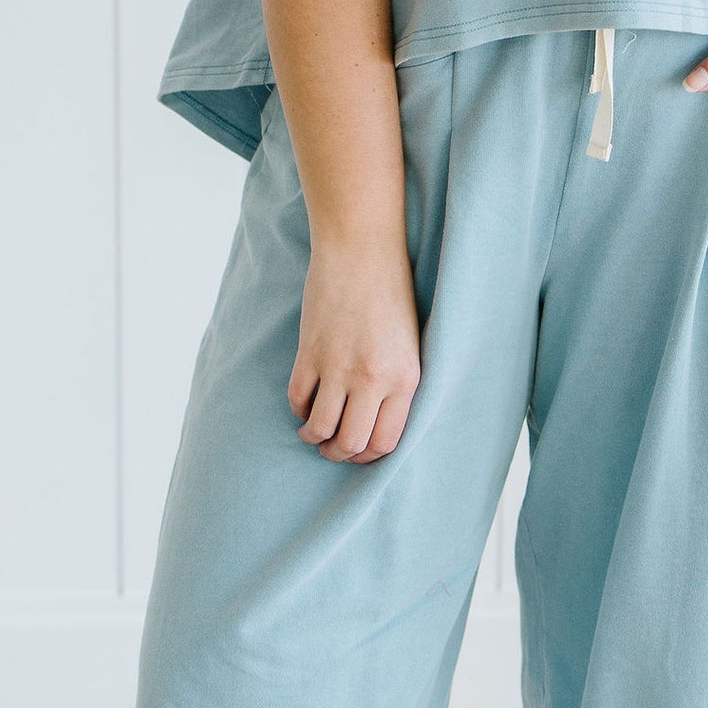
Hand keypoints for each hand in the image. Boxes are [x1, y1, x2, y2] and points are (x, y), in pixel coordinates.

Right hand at [288, 234, 421, 461]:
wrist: (362, 251)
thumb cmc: (391, 294)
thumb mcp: (409, 345)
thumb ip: (396, 385)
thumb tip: (375, 423)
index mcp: (404, 379)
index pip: (385, 442)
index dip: (368, 456)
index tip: (359, 451)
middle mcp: (372, 379)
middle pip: (351, 443)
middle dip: (339, 454)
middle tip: (333, 448)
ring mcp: (338, 367)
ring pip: (320, 428)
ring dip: (314, 438)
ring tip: (314, 432)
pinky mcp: (309, 353)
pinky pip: (297, 399)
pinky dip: (299, 409)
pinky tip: (305, 403)